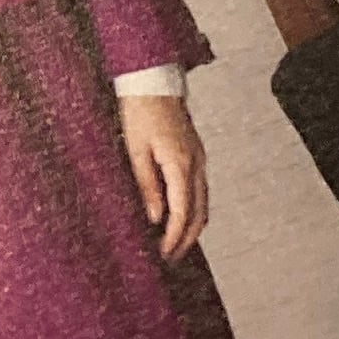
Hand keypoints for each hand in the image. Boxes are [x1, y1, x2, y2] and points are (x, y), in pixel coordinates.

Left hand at [118, 91, 207, 260]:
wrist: (153, 80)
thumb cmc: (139, 111)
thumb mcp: (135, 150)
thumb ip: (147, 186)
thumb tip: (156, 218)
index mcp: (180, 164)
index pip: (182, 213)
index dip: (174, 238)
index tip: (162, 255)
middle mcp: (196, 163)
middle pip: (199, 213)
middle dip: (186, 240)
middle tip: (169, 259)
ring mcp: (199, 158)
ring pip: (203, 203)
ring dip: (191, 227)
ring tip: (173, 244)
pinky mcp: (195, 154)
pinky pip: (199, 190)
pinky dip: (193, 209)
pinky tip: (178, 217)